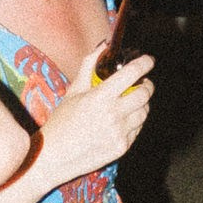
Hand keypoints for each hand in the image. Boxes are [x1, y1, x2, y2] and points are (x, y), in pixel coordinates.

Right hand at [41, 46, 153, 181]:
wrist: (54, 156)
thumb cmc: (61, 122)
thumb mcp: (73, 91)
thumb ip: (89, 66)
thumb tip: (102, 46)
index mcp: (100, 97)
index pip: (132, 74)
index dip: (144, 63)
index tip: (148, 60)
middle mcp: (113, 115)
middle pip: (145, 93)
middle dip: (147, 85)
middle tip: (143, 82)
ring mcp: (119, 133)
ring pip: (144, 112)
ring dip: (141, 104)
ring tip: (130, 102)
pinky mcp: (122, 147)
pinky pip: (137, 129)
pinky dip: (134, 121)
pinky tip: (122, 120)